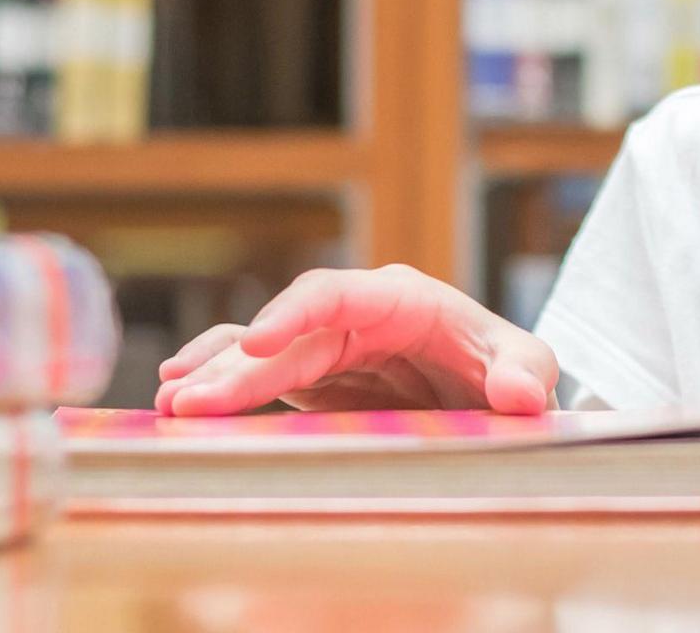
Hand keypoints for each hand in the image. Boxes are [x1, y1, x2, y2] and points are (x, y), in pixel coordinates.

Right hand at [152, 264, 558, 416]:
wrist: (500, 391)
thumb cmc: (510, 366)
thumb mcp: (529, 365)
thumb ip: (526, 373)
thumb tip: (520, 395)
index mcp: (402, 299)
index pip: (336, 295)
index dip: (295, 314)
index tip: (258, 340)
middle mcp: (356, 317)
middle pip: (287, 334)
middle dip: (237, 365)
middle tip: (188, 402)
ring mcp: (332, 348)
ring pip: (263, 353)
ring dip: (216, 376)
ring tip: (169, 404)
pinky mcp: (319, 379)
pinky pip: (262, 376)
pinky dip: (224, 383)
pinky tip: (179, 396)